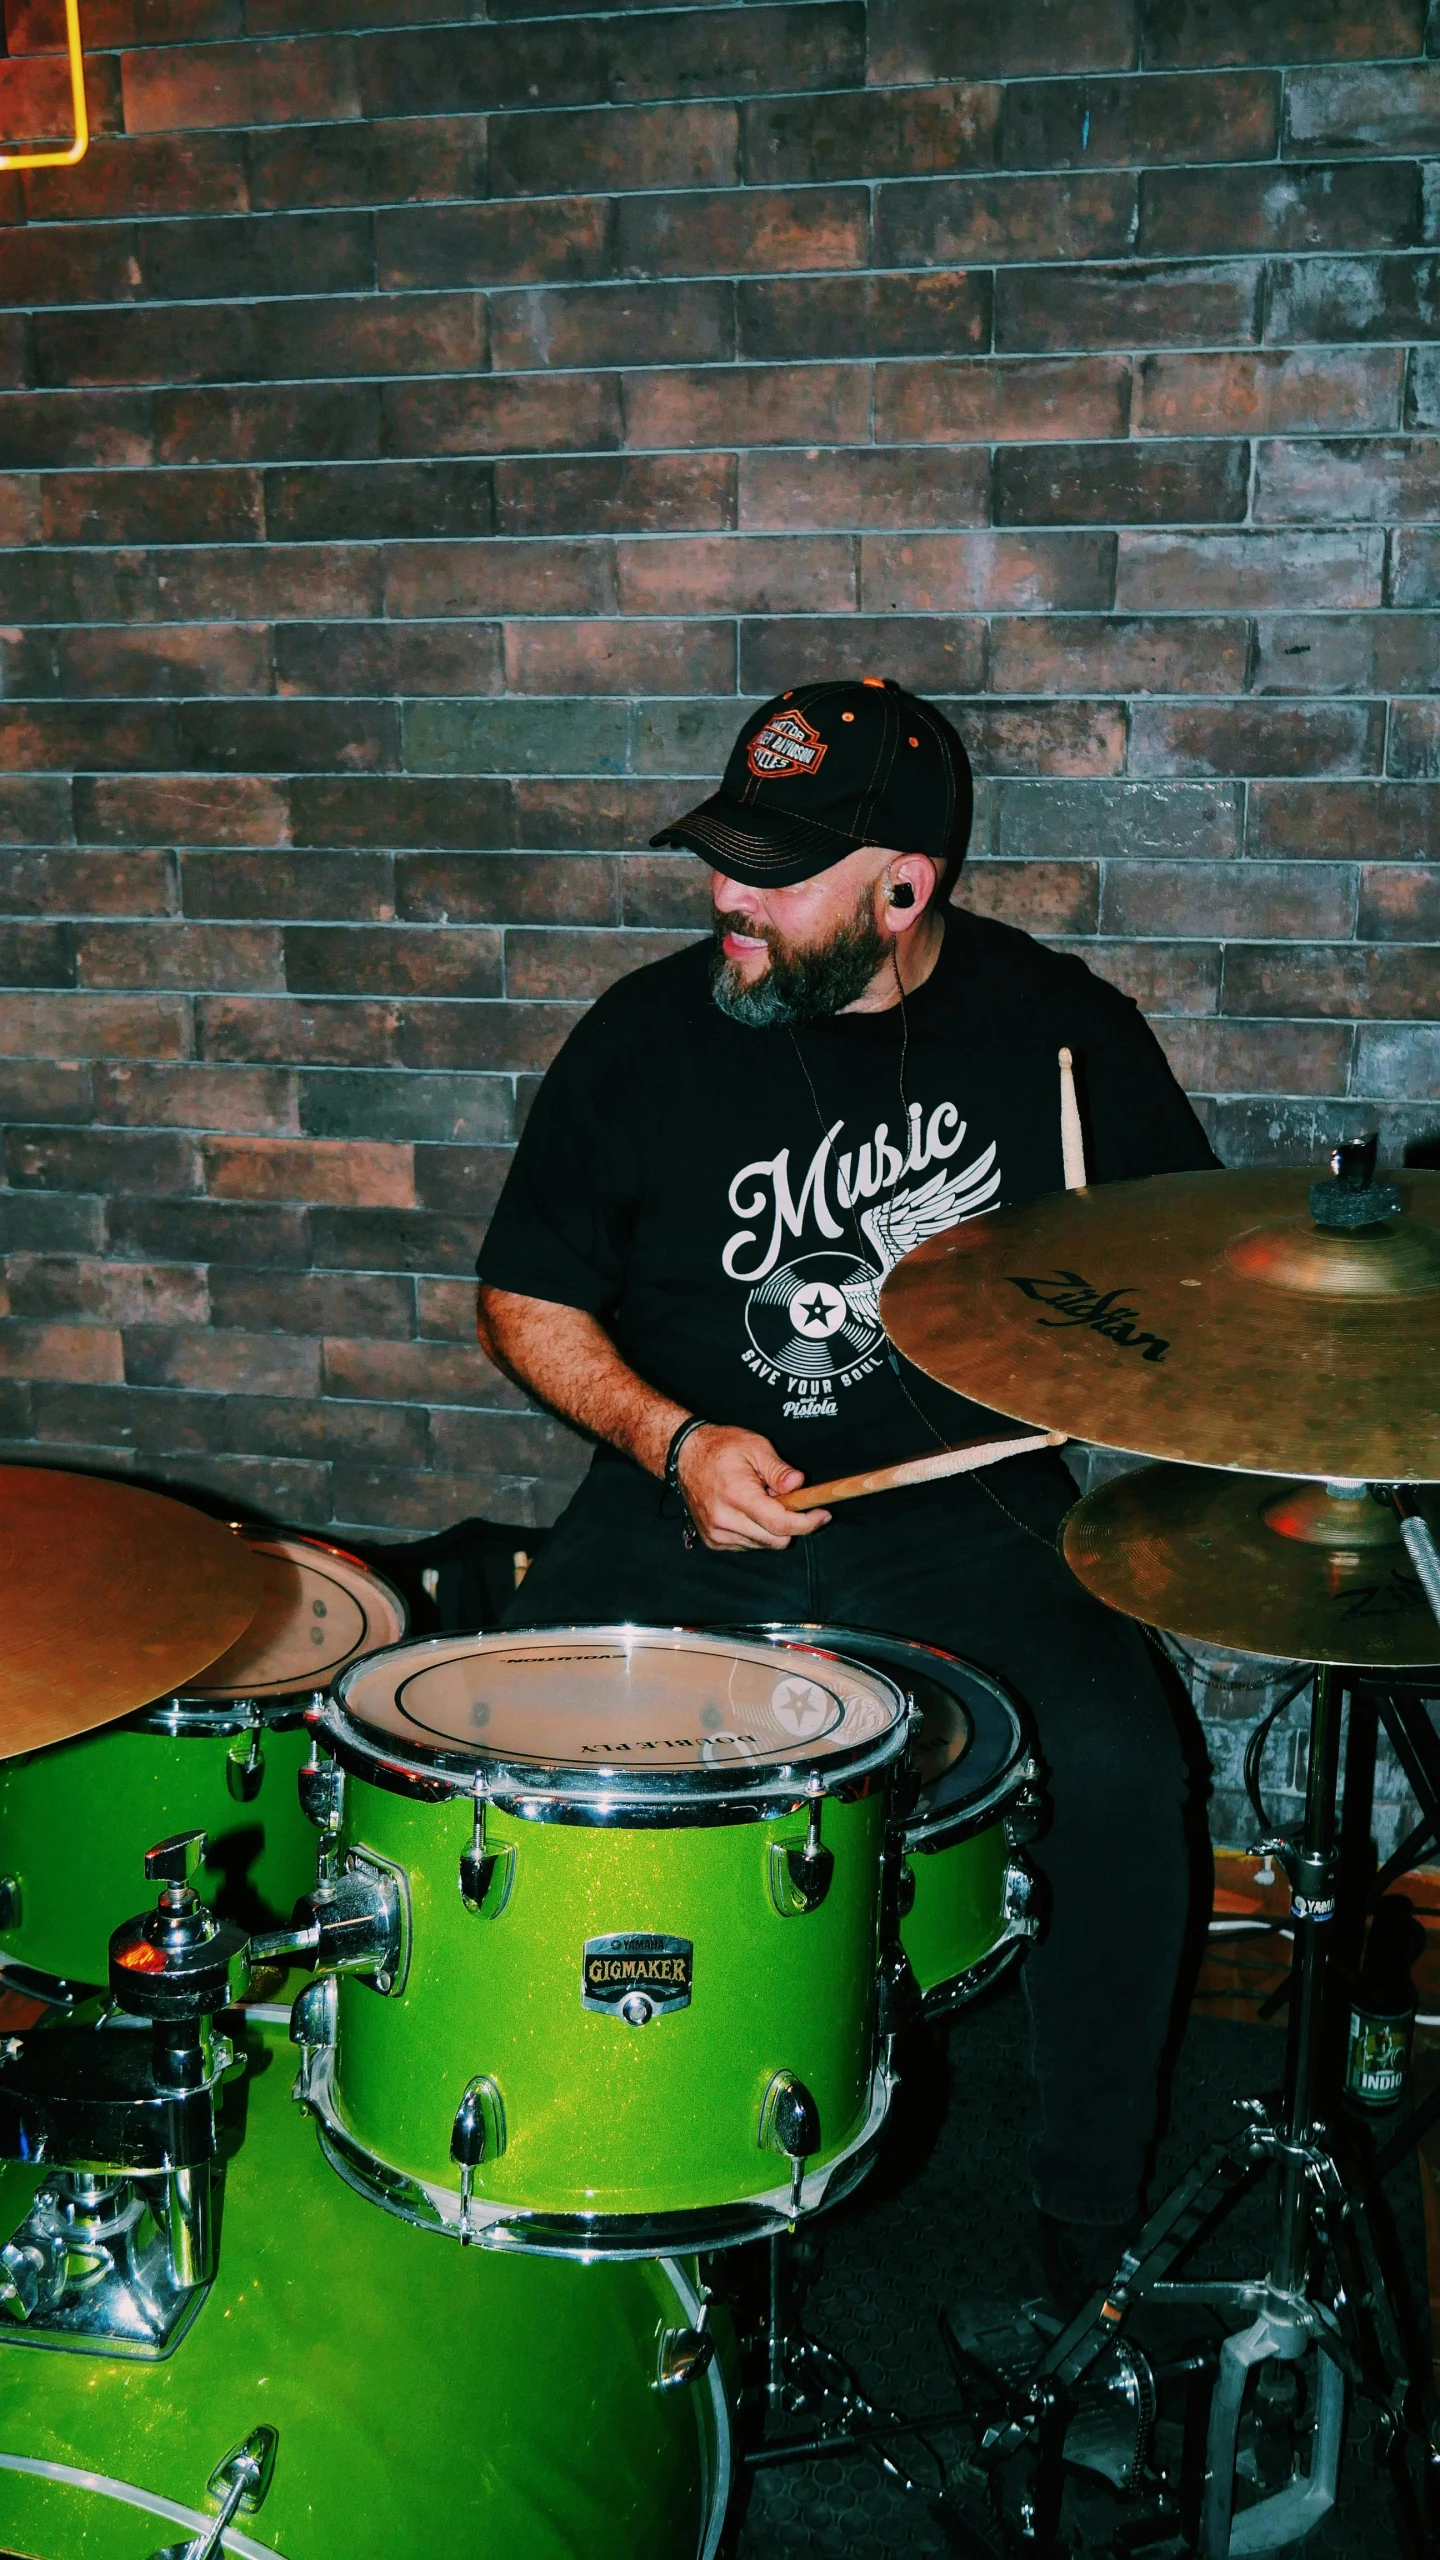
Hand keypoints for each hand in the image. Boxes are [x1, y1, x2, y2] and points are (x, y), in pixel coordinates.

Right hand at [676, 1425, 830, 1552]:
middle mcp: (724, 1520)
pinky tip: (747, 1511)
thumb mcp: (755, 1447)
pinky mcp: (713, 1541)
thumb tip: (799, 1484)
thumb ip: (778, 1469)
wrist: (684, 1456)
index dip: (807, 1523)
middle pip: (775, 1540)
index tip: (823, 1514)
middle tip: (784, 1498)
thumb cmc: (721, 1448)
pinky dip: (756, 1532)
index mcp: (737, 1496)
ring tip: (760, 1500)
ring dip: (771, 1527)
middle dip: (789, 1523)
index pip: (780, 1524)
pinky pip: (748, 1546)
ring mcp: (716, 1534)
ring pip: (763, 1545)